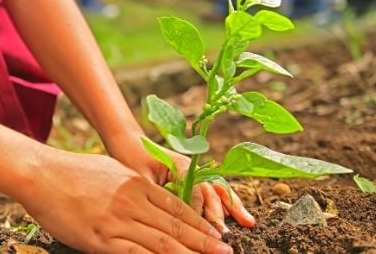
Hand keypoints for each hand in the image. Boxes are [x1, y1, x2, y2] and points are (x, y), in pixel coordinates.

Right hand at [18, 149, 232, 253]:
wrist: (43, 174)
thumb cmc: (75, 171)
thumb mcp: (112, 170)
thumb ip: (134, 186)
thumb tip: (150, 198)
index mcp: (137, 185)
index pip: (178, 207)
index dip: (200, 223)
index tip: (217, 234)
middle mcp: (133, 202)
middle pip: (176, 226)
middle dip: (204, 241)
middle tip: (226, 252)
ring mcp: (118, 221)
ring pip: (162, 243)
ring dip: (189, 253)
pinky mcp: (100, 239)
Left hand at [104, 130, 255, 234]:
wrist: (128, 141)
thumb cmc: (131, 157)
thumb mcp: (140, 177)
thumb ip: (158, 193)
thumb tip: (170, 216)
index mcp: (180, 164)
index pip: (196, 190)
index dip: (201, 211)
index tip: (206, 229)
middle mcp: (191, 167)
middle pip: (211, 190)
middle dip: (221, 212)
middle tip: (225, 234)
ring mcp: (194, 171)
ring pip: (217, 189)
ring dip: (232, 206)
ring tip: (248, 222)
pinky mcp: (191, 177)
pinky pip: (212, 190)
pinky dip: (225, 202)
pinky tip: (234, 214)